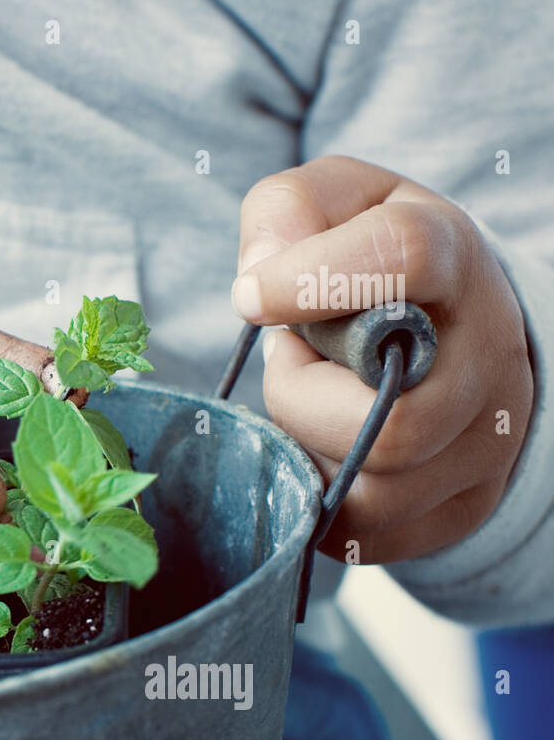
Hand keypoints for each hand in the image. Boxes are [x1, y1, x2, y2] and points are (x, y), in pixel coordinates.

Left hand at [232, 155, 532, 562]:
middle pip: (393, 420)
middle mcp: (488, 359)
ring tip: (308, 400)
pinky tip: (318, 446)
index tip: (251, 296)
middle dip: (301, 396)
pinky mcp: (460, 507)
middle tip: (289, 357)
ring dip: (306, 448)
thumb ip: (289, 212)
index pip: (405, 256)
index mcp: (455, 261)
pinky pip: (364, 533)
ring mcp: (484, 444)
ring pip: (374, 492)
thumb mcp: (335, 205)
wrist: (451, 329)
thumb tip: (257, 276)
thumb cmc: (373, 263)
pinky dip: (319, 494)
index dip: (313, 279)